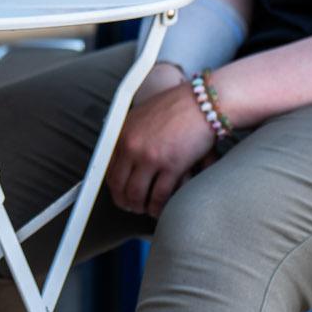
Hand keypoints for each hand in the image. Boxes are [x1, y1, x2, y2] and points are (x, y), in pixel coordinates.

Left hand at [106, 72, 215, 218]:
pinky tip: (161, 209)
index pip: (109, 169)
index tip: (120, 194)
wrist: (202, 102)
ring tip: (147, 210)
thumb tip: (123, 156)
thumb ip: (131, 134)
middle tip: (132, 207)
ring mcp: (151, 157)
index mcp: (123, 134)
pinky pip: (159, 196)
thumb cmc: (177, 107)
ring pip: (137, 194)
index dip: (114, 187)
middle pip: (120, 185)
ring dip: (141, 207)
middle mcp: (133, 146)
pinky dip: (158, 207)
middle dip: (125, 201)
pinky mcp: (172, 165)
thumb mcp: (144, 115)